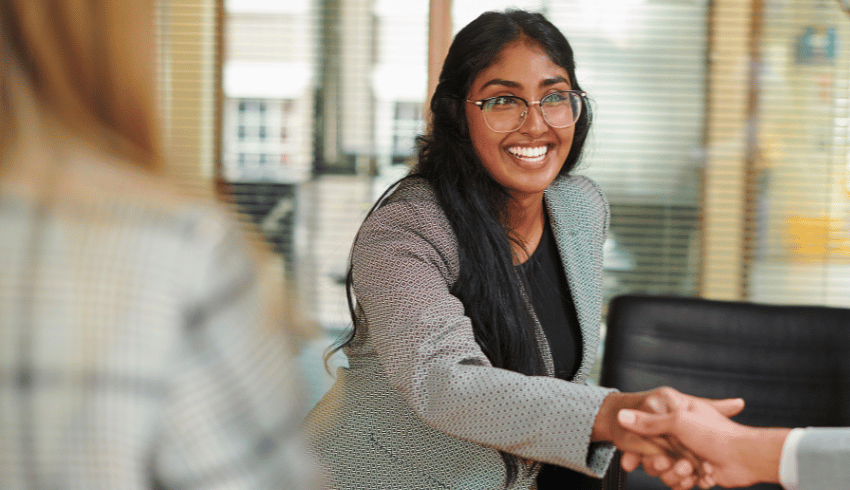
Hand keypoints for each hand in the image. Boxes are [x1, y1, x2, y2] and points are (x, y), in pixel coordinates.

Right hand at [617, 391, 788, 487]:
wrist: (746, 458)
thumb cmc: (715, 433)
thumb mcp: (678, 422)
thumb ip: (648, 422)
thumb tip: (621, 416)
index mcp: (676, 413)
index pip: (647, 429)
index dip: (639, 443)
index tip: (631, 453)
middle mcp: (680, 432)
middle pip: (652, 451)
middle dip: (656, 462)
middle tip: (664, 463)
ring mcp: (686, 451)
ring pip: (663, 468)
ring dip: (671, 474)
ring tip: (687, 471)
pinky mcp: (694, 470)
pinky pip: (676, 479)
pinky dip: (680, 482)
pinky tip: (690, 481)